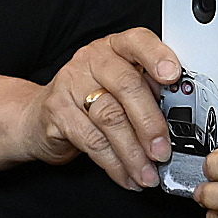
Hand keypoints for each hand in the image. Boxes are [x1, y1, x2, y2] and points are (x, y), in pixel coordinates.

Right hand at [24, 28, 180, 188]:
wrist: (37, 115)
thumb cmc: (90, 99)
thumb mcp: (120, 86)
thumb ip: (147, 91)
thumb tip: (180, 117)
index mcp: (114, 48)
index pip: (138, 42)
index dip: (157, 56)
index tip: (173, 75)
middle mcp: (91, 61)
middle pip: (126, 86)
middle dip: (150, 123)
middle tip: (162, 150)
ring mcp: (70, 85)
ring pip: (110, 118)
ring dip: (134, 152)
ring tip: (148, 172)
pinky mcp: (57, 113)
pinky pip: (92, 141)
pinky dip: (114, 164)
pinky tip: (127, 175)